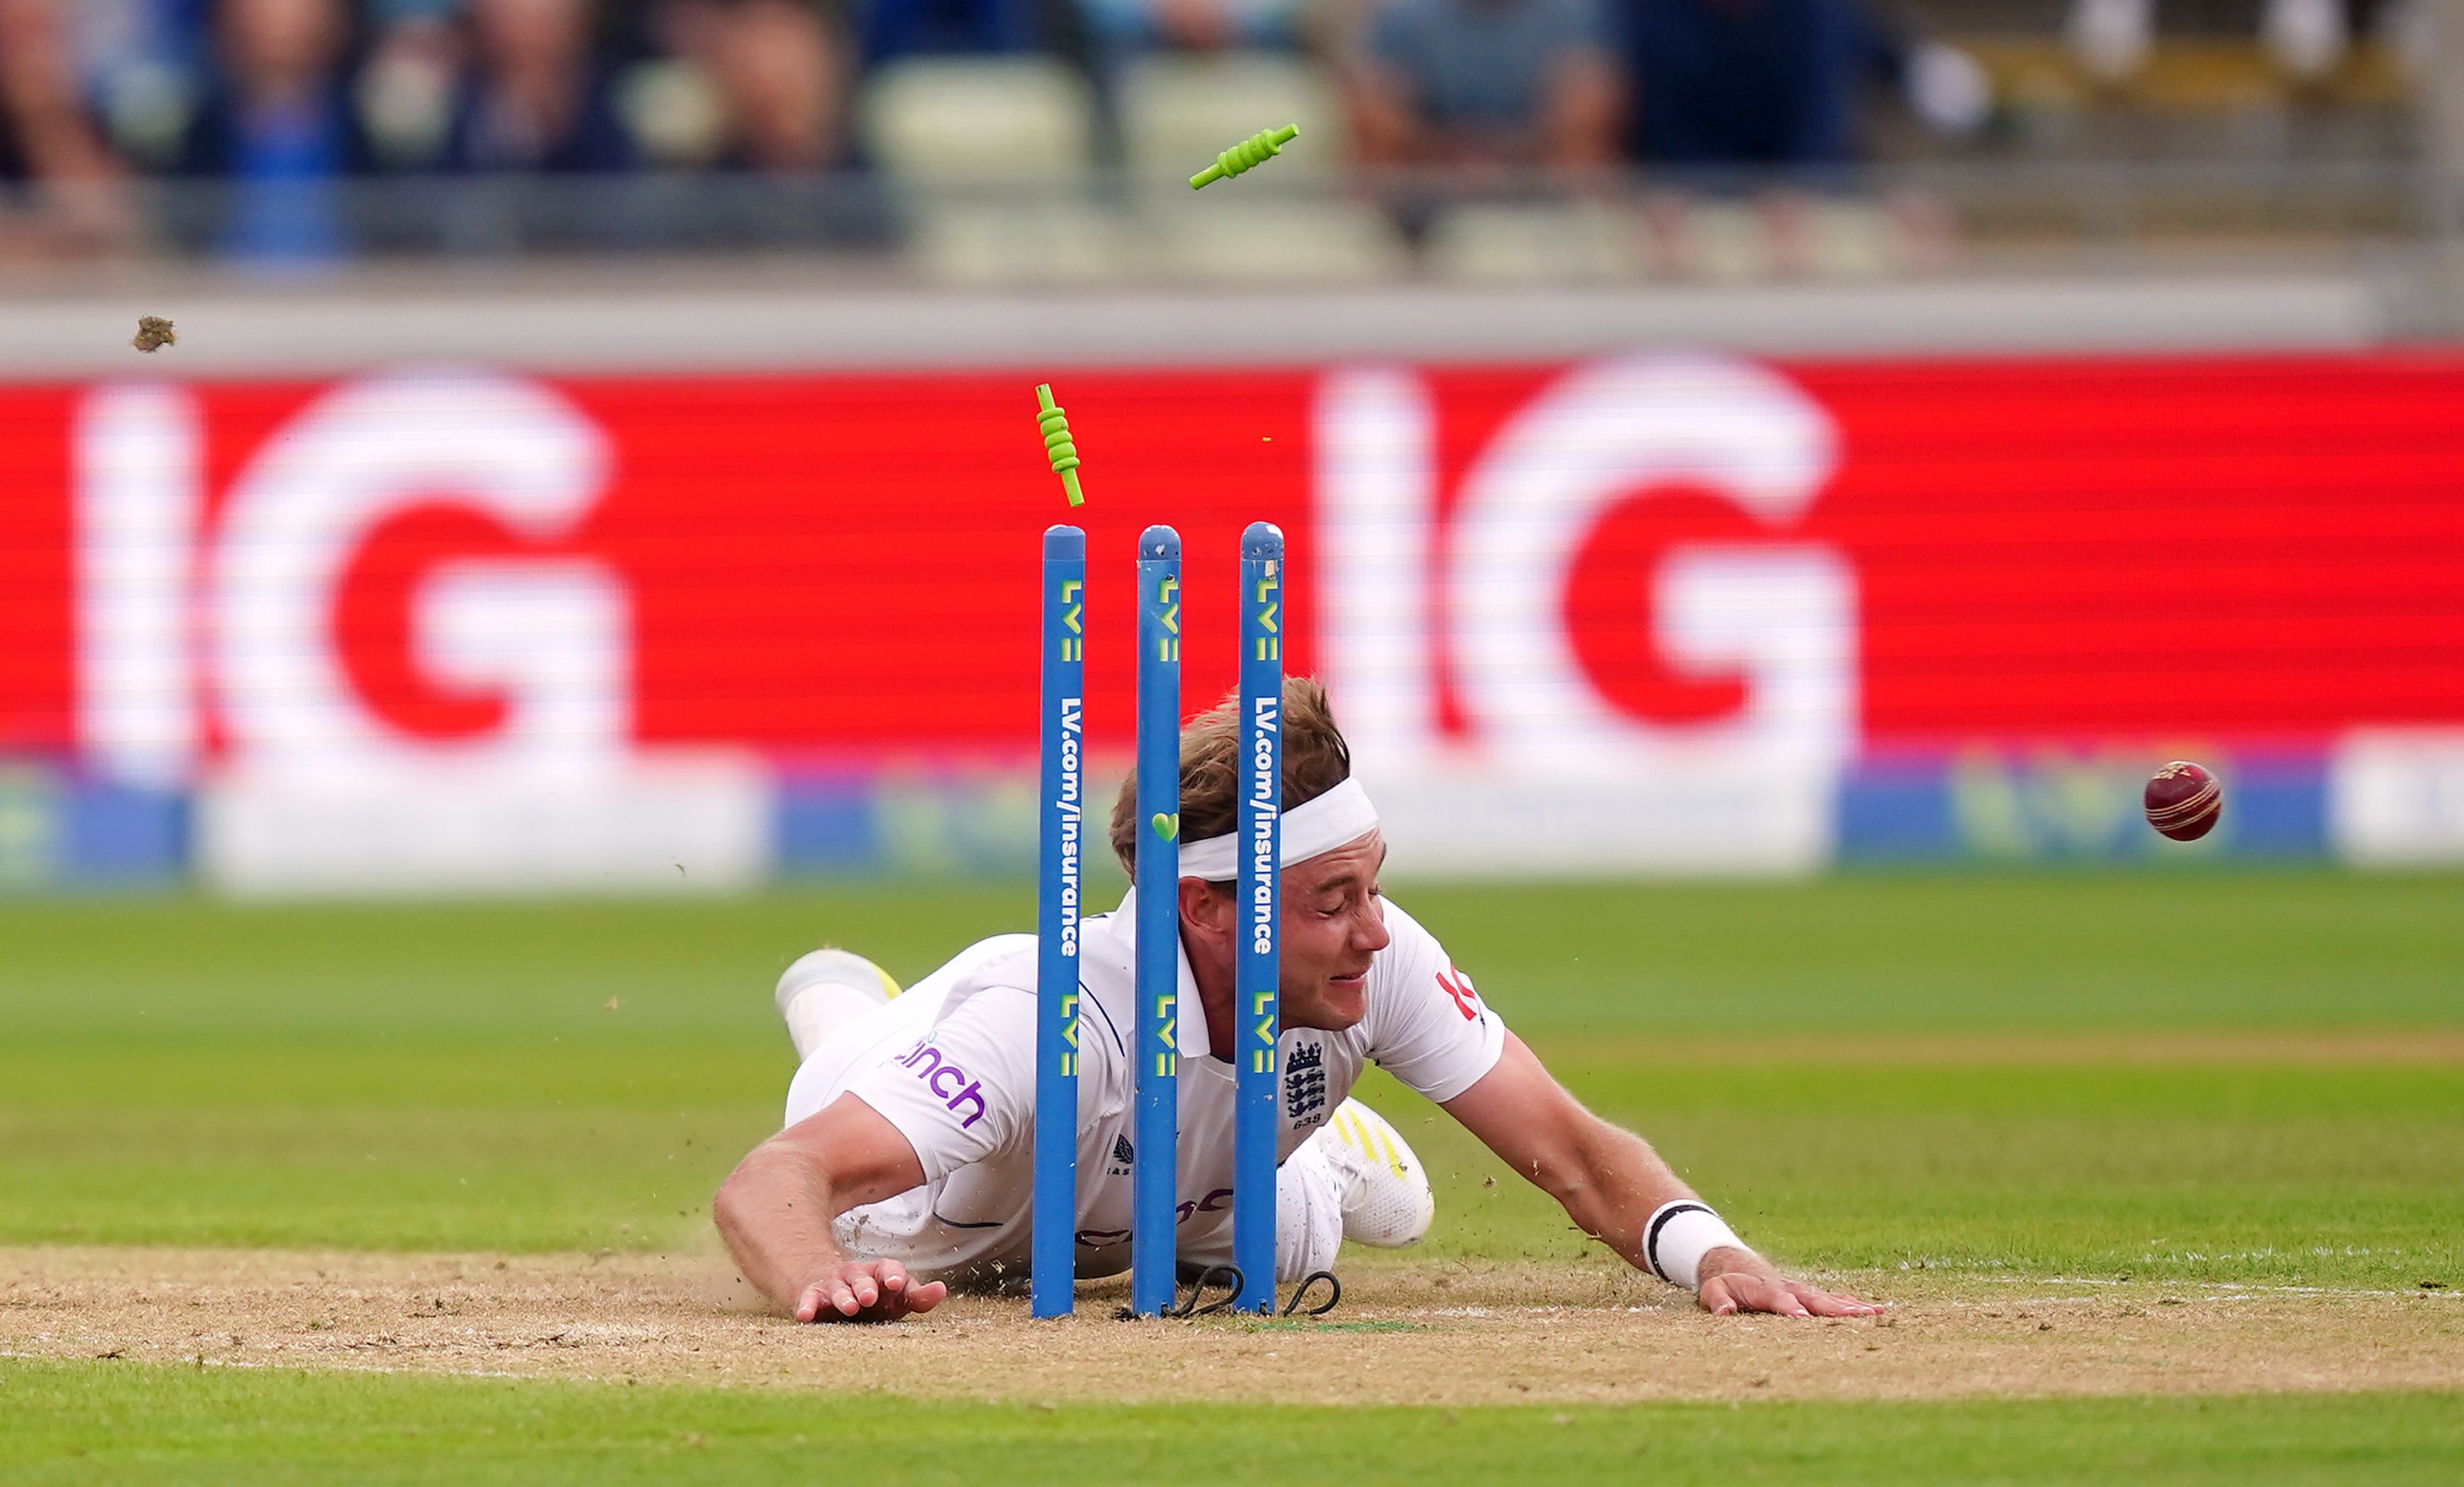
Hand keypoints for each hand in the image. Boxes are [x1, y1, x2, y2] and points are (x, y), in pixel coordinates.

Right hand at [792, 1260, 947, 1322]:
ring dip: (843, 1297)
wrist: (832, 1291)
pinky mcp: (812, 1297)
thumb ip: (917, 1297)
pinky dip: (806, 1306)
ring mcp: (833, 1285)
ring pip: (838, 1288)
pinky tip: (806, 1315)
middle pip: (861, 1277)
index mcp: (879, 1274)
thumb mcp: (896, 1299)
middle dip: (866, 1286)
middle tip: (870, 1297)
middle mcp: (856, 1276)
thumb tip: (941, 1289)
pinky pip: (808, 1299)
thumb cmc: (873, 1299)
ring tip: (849, 1307)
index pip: (888, 1268)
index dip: (892, 1274)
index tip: (896, 1283)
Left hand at [1694, 1248, 1882, 1317]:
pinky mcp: (1812, 1295)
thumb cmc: (1726, 1284)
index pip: (1779, 1299)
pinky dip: (1854, 1304)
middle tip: (1855, 1316)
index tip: (1802, 1317)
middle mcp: (1789, 1288)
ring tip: (1875, 1313)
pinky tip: (1876, 1311)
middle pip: (1813, 1299)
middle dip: (1833, 1308)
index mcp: (1765, 1289)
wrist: (1737, 1266)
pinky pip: (1835, 1298)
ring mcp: (1804, 1291)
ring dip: (1852, 1307)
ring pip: (1830, 1298)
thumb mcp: (1714, 1291)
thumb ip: (1718, 1301)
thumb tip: (1724, 1312)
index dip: (1790, 1307)